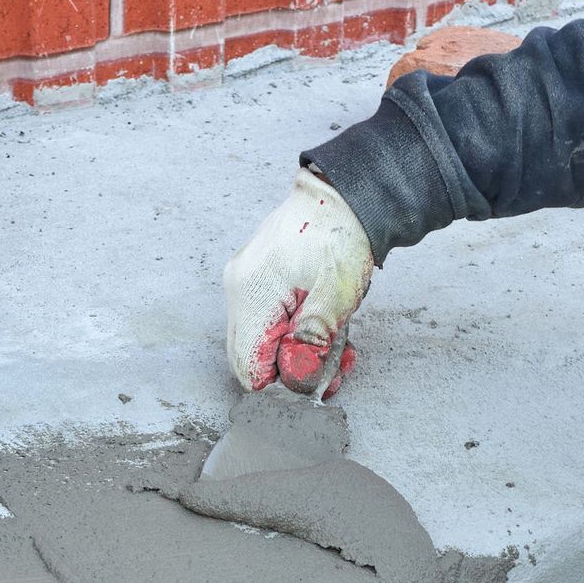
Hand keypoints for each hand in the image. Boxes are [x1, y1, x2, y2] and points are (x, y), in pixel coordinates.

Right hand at [224, 168, 373, 397]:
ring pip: (262, 342)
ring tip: (339, 350)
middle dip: (292, 372)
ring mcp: (244, 283)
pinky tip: (325, 333)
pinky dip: (295, 335)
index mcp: (252, 293)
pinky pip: (268, 322)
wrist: (345, 196)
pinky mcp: (257, 280)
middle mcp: (238, 289)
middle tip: (332, 371)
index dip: (281, 385)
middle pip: (251, 358)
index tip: (314, 383)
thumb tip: (297, 383)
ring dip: (300, 354)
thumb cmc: (340, 238)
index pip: (249, 367)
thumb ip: (311, 344)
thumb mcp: (334, 299)